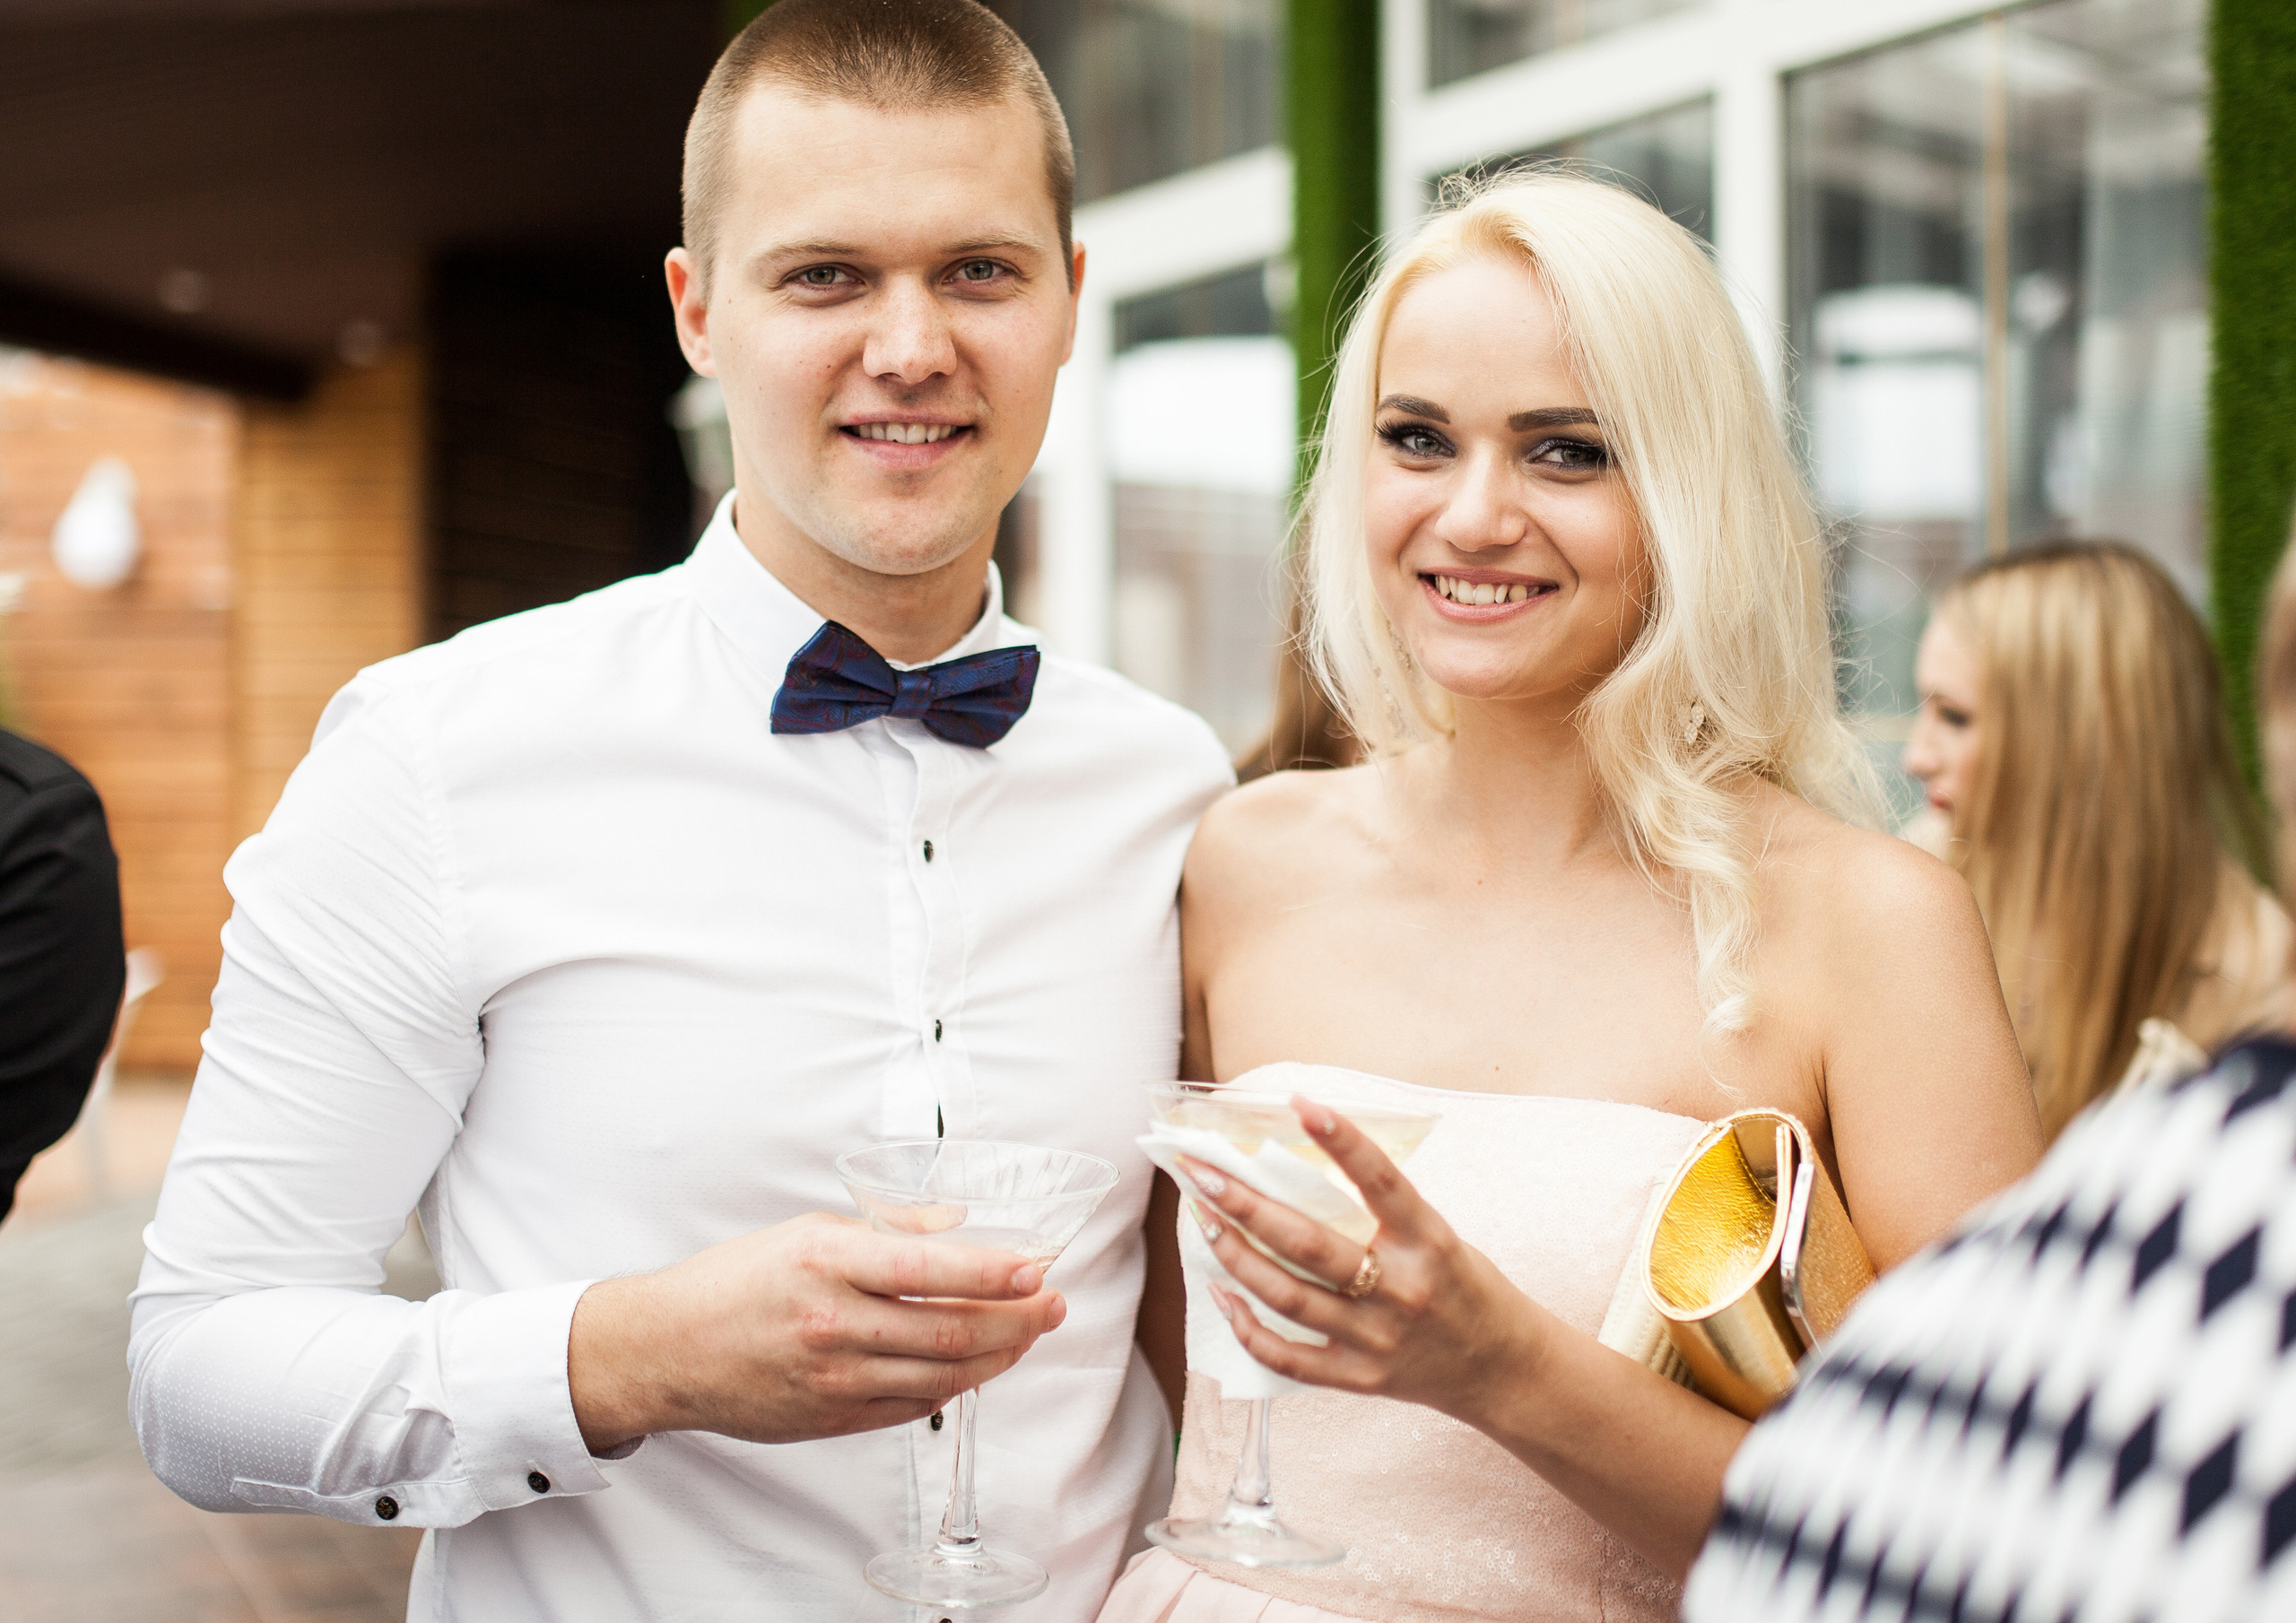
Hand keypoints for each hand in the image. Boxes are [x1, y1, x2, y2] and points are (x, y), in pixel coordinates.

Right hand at [568, 1211, 1064, 1452]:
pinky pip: (913, 1406)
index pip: (930, 1269)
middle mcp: (833, 1324)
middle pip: (950, 1330)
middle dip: (1018, 1319)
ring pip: (942, 1376)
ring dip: (999, 1356)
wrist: (668, 1350)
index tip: (1038, 1268)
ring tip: (1030, 1334)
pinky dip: (956, 1386)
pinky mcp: (833, 1419)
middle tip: (1055, 1304)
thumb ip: (887, 1230)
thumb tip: (959, 1223)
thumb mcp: (807, 1231)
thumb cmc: (738, 1281)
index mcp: (826, 1263)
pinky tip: (979, 1365)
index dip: (994, 1272)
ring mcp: (834, 1379)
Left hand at [1184, 1096, 1543, 1425]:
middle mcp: (1401, 1290)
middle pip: (1308, 1245)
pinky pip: (1287, 1357)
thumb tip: (1302, 1167)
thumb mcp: (1438, 1236)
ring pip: (1286, 1296)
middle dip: (1245, 1205)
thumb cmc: (1464, 1287)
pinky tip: (1220, 1294)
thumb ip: (1382, 1212)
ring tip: (1202, 1218)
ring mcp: (1376, 1339)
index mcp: (1429, 1242)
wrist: (1502, 1370)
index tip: (1299, 1103)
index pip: (1382, 1181)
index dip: (1341, 1140)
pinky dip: (1247, 1328)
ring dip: (1234, 1255)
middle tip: (1200, 1171)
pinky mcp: (1358, 1378)